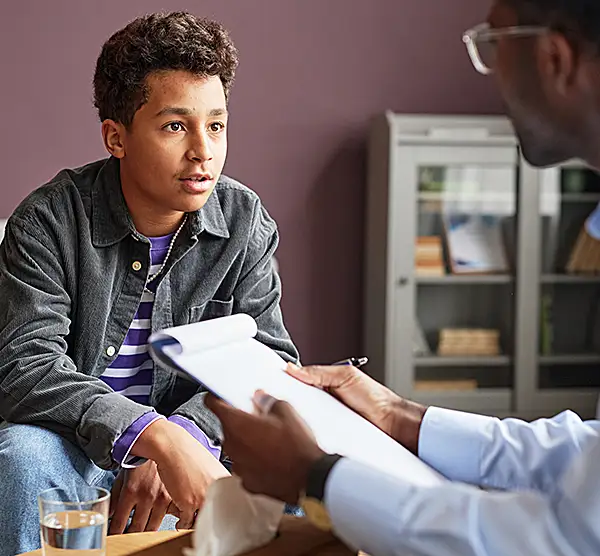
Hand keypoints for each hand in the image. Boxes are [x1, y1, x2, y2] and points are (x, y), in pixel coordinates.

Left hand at [109, 461, 171, 534]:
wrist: (160, 446)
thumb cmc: (139, 460)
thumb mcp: (122, 477)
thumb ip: (114, 497)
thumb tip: (108, 514)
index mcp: (130, 491)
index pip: (118, 523)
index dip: (113, 534)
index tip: (112, 537)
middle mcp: (146, 496)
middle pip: (135, 529)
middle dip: (128, 536)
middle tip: (125, 536)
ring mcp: (161, 497)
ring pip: (151, 528)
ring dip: (143, 532)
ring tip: (139, 531)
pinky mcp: (172, 496)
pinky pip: (166, 517)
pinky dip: (160, 521)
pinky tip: (155, 521)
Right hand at [131, 420, 229, 529]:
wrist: (173, 446)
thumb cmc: (189, 454)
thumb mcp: (210, 467)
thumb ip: (216, 482)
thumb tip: (218, 496)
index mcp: (224, 481)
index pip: (229, 505)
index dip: (221, 512)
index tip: (216, 516)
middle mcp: (216, 490)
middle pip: (216, 515)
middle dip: (207, 518)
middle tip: (201, 517)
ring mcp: (203, 498)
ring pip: (200, 521)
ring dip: (194, 522)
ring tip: (189, 517)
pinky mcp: (189, 503)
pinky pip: (186, 522)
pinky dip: (182, 523)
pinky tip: (180, 520)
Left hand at [205, 391, 324, 503]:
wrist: (309, 477)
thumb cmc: (297, 445)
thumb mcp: (286, 411)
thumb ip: (267, 401)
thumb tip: (261, 398)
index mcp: (236, 424)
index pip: (212, 404)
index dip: (216, 398)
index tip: (220, 397)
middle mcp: (232, 446)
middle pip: (227, 426)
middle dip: (240, 421)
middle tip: (259, 418)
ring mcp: (238, 466)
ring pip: (236, 447)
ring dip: (247, 442)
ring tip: (270, 440)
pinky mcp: (248, 482)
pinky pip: (245, 465)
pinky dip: (254, 461)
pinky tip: (271, 457)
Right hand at [286, 363, 425, 454]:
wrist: (393, 424)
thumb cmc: (375, 398)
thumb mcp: (346, 377)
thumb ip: (320, 372)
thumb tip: (294, 369)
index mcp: (325, 386)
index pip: (298, 384)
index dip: (285, 384)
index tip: (270, 385)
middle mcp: (323, 404)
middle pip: (298, 403)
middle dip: (288, 404)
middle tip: (275, 404)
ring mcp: (326, 422)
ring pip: (304, 420)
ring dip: (298, 420)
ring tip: (288, 420)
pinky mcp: (330, 437)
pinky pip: (315, 434)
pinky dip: (310, 434)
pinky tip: (304, 434)